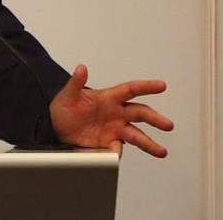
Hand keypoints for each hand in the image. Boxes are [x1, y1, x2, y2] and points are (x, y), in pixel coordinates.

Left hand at [49, 64, 173, 157]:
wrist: (55, 127)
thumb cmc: (64, 107)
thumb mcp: (68, 94)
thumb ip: (76, 82)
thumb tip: (81, 68)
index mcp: (109, 98)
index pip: (131, 90)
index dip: (146, 87)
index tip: (161, 85)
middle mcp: (116, 113)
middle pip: (140, 114)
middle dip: (155, 119)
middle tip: (167, 125)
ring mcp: (114, 128)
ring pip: (136, 135)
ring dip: (149, 143)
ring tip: (161, 151)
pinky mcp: (109, 142)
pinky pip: (117, 147)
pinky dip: (118, 151)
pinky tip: (118, 155)